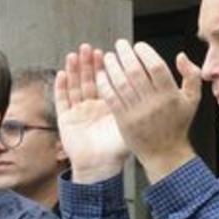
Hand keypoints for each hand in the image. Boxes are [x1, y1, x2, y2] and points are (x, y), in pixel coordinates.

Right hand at [56, 46, 129, 182]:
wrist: (99, 169)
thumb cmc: (116, 151)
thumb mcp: (131, 127)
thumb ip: (140, 110)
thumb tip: (157, 93)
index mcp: (109, 106)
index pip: (108, 81)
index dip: (106, 67)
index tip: (108, 53)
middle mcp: (93, 106)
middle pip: (90, 80)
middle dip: (89, 64)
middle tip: (90, 48)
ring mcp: (78, 112)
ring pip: (75, 86)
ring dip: (75, 70)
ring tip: (75, 55)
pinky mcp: (66, 120)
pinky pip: (63, 101)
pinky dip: (61, 87)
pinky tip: (62, 74)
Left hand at [97, 39, 202, 178]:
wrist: (165, 153)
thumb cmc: (178, 125)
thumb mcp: (193, 100)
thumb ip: (191, 75)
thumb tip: (181, 56)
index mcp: (170, 95)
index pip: (156, 66)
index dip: (146, 53)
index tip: (138, 46)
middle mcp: (153, 103)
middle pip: (135, 72)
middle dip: (125, 54)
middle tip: (120, 45)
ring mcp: (137, 112)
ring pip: (121, 83)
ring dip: (112, 67)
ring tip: (109, 56)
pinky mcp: (123, 121)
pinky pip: (111, 98)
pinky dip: (105, 84)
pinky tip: (101, 75)